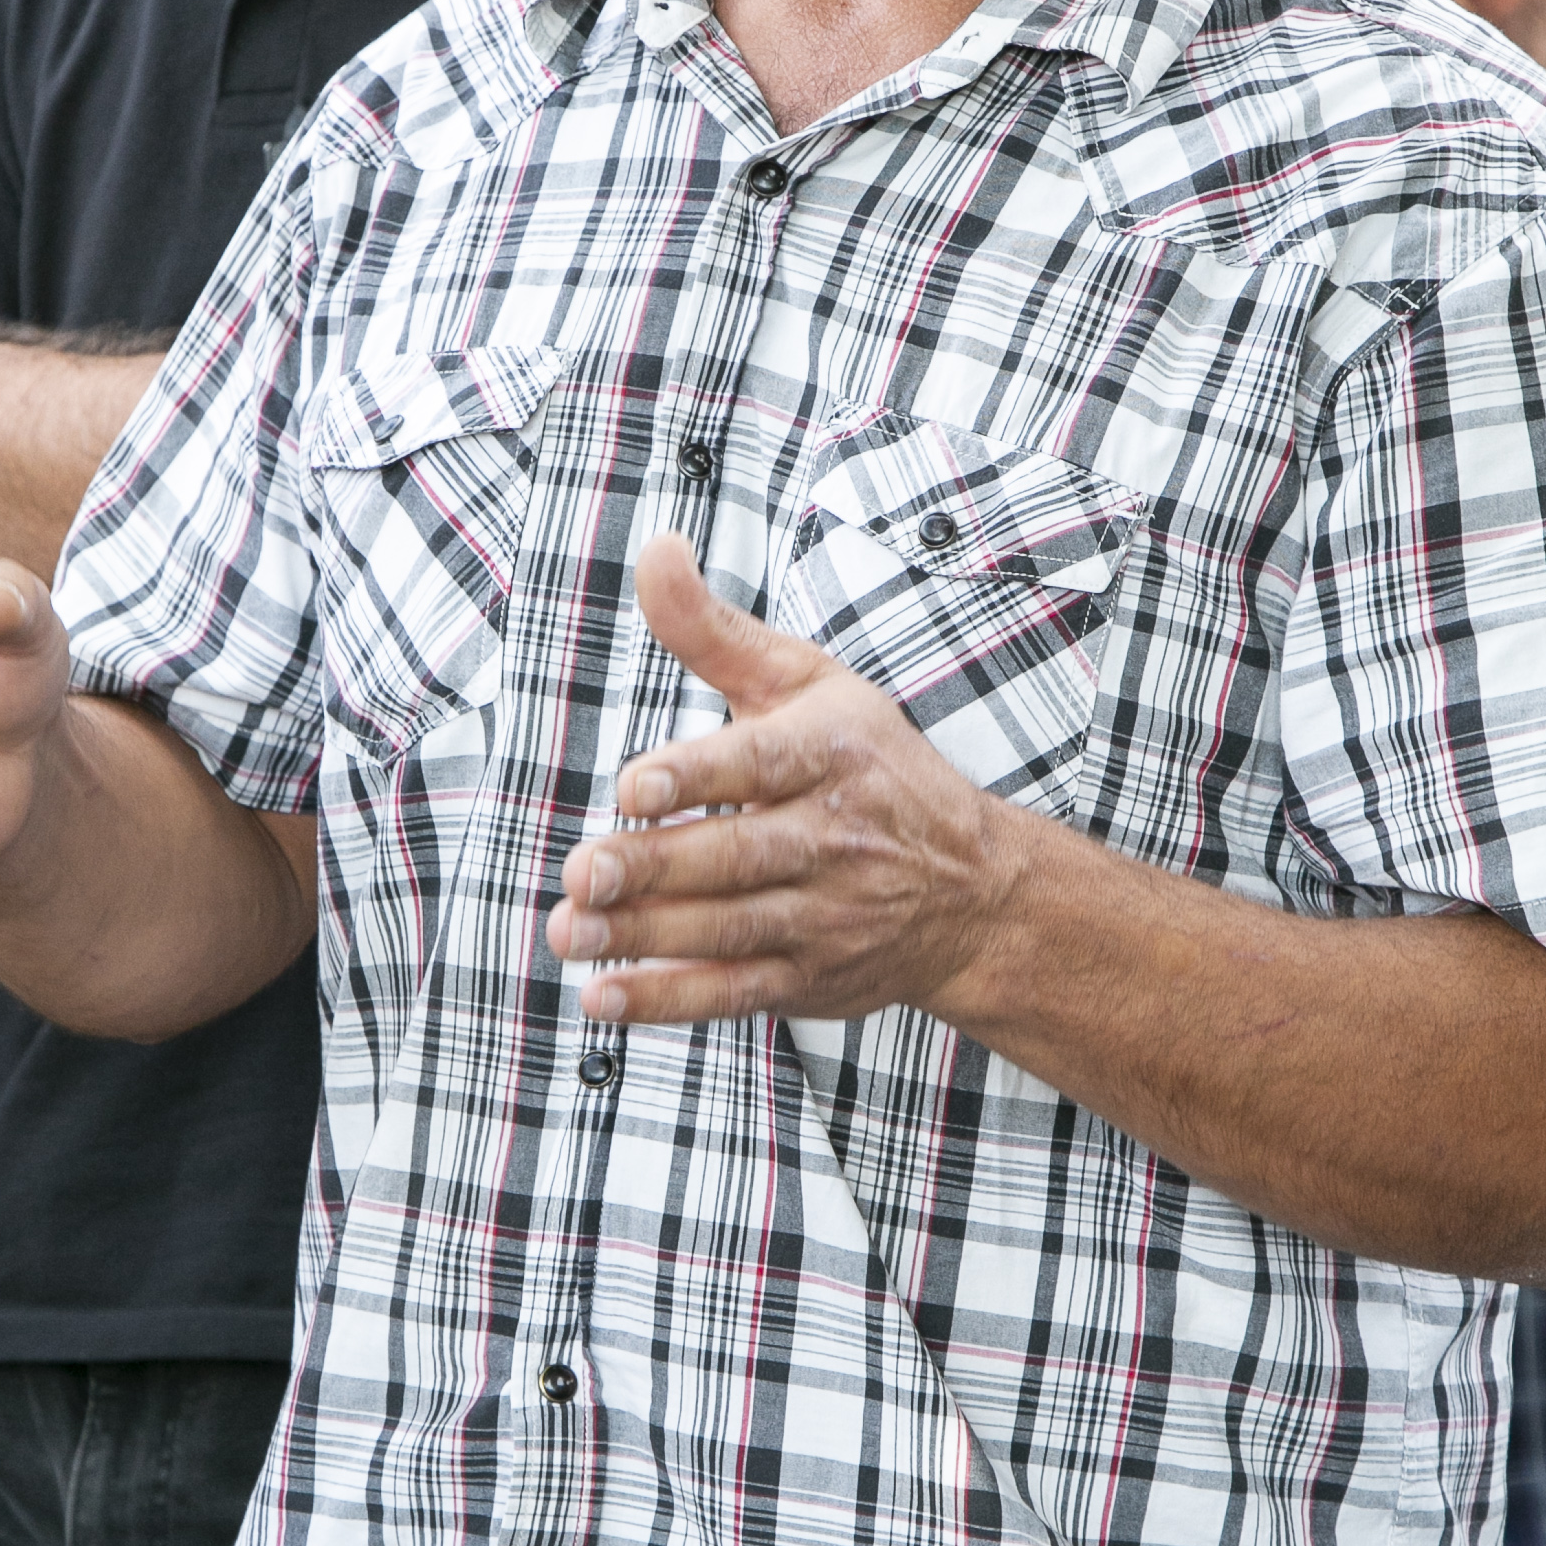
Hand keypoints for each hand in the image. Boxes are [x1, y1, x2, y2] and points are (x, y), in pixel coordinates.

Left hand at [543, 535, 1023, 1028]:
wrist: (974, 890)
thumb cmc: (871, 767)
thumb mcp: (807, 683)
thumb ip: (716, 630)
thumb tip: (654, 548)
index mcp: (830, 754)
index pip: (759, 764)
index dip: (695, 777)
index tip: (633, 788)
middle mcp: (833, 836)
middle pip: (736, 856)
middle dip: (654, 868)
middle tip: (581, 872)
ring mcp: (826, 914)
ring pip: (729, 928)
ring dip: (645, 935)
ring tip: (570, 930)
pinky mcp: (812, 977)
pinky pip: (736, 992)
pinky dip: (670, 998)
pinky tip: (605, 996)